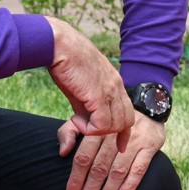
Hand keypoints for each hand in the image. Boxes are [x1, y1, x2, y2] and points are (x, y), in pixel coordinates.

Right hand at [45, 18, 133, 152]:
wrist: (59, 44)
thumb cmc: (67, 61)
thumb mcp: (81, 86)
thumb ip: (87, 104)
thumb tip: (86, 120)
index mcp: (115, 82)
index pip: (129, 112)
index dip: (125, 131)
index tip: (121, 145)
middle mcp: (117, 86)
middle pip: (126, 121)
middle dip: (111, 133)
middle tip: (90, 133)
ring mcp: (110, 91)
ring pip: (115, 125)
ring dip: (95, 130)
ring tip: (77, 120)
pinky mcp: (98, 95)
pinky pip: (102, 124)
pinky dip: (89, 129)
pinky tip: (75, 119)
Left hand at [59, 116, 165, 189]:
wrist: (147, 105)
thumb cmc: (110, 120)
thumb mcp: (88, 118)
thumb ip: (70, 132)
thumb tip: (62, 152)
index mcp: (97, 129)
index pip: (83, 157)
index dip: (76, 178)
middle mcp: (114, 135)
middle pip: (99, 167)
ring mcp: (134, 141)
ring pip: (118, 171)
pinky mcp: (150, 146)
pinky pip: (139, 169)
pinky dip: (130, 185)